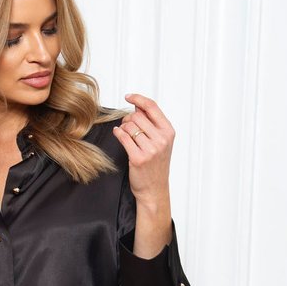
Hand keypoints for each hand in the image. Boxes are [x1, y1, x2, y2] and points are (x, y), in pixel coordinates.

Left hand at [112, 93, 174, 211]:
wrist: (154, 189)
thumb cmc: (156, 165)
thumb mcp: (161, 143)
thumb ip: (153, 125)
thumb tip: (138, 107)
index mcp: (168, 132)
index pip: (152, 107)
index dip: (138, 99)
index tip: (128, 96)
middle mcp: (161, 139)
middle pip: (137, 116)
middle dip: (128, 119)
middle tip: (126, 126)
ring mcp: (151, 149)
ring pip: (129, 126)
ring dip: (123, 127)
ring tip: (124, 134)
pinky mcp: (138, 158)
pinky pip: (123, 137)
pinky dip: (118, 133)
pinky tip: (118, 134)